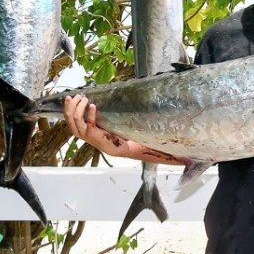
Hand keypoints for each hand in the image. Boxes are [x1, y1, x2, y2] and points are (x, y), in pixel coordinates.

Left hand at [63, 95, 187, 164]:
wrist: (144, 153)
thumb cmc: (148, 146)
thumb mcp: (152, 144)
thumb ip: (161, 148)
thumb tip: (181, 156)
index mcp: (112, 147)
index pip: (94, 135)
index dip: (91, 120)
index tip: (94, 106)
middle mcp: (100, 144)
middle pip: (79, 130)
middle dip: (76, 114)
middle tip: (79, 98)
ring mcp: (94, 139)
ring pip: (75, 128)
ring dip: (72, 112)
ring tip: (75, 97)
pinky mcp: (93, 132)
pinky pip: (79, 124)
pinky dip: (77, 112)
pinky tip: (80, 100)